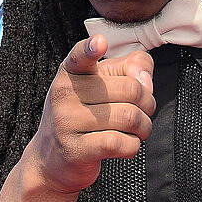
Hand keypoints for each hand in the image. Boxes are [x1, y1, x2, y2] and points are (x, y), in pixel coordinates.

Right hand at [26, 34, 155, 195]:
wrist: (52, 159)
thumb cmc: (83, 115)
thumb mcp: (102, 84)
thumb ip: (130, 67)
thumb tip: (144, 79)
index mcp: (70, 72)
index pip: (80, 56)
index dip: (91, 48)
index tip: (100, 43)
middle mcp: (64, 93)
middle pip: (131, 89)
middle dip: (148, 103)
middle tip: (144, 112)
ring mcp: (66, 122)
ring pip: (130, 117)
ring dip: (144, 126)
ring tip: (138, 129)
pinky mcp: (75, 150)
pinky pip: (120, 143)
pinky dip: (133, 145)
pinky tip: (126, 144)